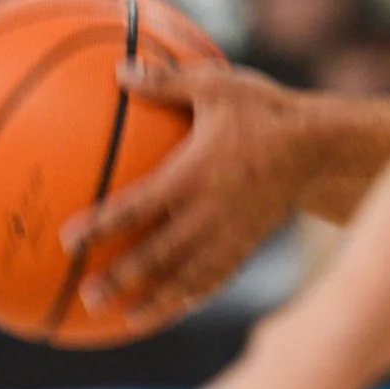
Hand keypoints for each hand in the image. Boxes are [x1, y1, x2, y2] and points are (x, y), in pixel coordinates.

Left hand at [73, 61, 300, 315]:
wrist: (319, 145)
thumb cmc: (264, 110)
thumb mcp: (218, 85)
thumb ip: (167, 82)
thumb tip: (120, 70)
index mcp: (193, 175)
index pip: (138, 205)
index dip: (103, 225)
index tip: (70, 240)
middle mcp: (209, 211)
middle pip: (159, 253)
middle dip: (123, 277)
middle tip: (91, 296)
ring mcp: (230, 232)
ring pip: (188, 275)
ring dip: (156, 298)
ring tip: (126, 318)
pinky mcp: (248, 242)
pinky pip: (217, 277)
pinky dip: (191, 296)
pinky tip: (170, 309)